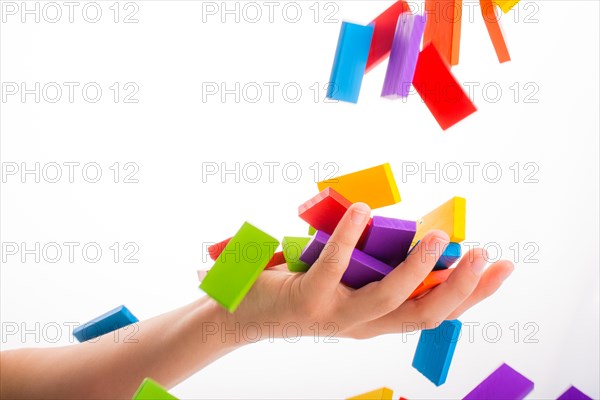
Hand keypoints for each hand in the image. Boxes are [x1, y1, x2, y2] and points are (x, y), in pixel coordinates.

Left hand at [222, 203, 513, 340]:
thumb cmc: (301, 288)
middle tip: (485, 253)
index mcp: (378, 320)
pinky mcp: (308, 297)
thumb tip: (410, 234)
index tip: (503, 267)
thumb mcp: (348, 282)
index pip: (436, 312)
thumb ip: (377, 266)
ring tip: (438, 236)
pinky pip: (335, 266)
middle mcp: (363, 325)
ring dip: (419, 268)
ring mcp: (336, 315)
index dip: (474, 294)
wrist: (245, 311)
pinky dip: (352, 237)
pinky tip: (365, 211)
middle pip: (425, 314)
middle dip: (461, 287)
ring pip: (390, 298)